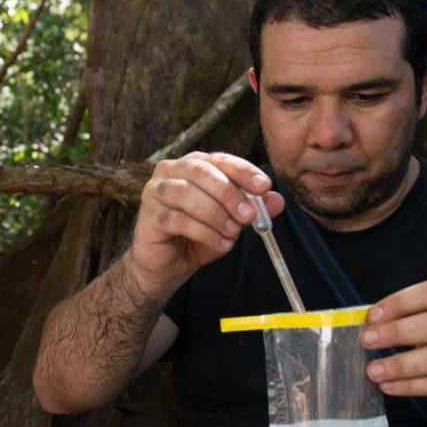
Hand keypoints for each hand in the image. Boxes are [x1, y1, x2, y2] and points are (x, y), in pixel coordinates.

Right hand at [127, 152, 284, 292]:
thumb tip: (277, 200)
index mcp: (194, 164)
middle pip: (201, 172)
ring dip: (216, 214)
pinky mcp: (149, 215)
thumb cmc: (197, 237)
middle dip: (229, 193)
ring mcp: (157, 191)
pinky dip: (203, 232)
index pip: (220, 160)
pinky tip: (220, 244)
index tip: (264, 187)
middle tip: (250, 214)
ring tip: (233, 233)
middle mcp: (172, 171)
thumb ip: (252, 209)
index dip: (243, 171)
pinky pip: (177, 219)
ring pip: (187, 194)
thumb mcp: (231, 222)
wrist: (167, 266)